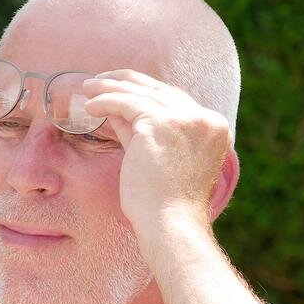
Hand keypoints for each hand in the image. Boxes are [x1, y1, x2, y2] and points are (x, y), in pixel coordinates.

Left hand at [82, 70, 232, 230]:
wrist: (170, 223)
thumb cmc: (164, 203)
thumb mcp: (156, 158)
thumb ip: (140, 131)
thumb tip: (116, 111)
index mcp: (214, 128)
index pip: (176, 100)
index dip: (147, 92)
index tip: (124, 89)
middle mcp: (204, 119)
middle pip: (160, 90)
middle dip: (128, 81)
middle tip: (101, 80)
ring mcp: (186, 119)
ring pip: (141, 93)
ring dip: (111, 87)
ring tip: (88, 87)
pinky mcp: (161, 123)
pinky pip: (126, 103)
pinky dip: (105, 100)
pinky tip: (89, 105)